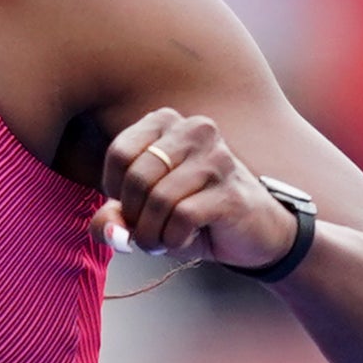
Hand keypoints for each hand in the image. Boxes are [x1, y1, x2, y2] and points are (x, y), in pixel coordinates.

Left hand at [99, 107, 303, 276]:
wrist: (253, 231)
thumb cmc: (192, 213)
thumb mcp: (143, 212)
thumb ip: (113, 217)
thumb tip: (110, 231)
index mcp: (168, 123)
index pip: (120, 152)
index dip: (115, 189)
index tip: (133, 205)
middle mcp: (195, 131)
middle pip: (138, 177)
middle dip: (134, 217)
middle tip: (147, 231)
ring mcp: (217, 159)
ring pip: (159, 199)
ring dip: (152, 233)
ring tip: (164, 239)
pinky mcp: (230, 191)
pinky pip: (182, 217)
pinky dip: (174, 239)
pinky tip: (185, 238)